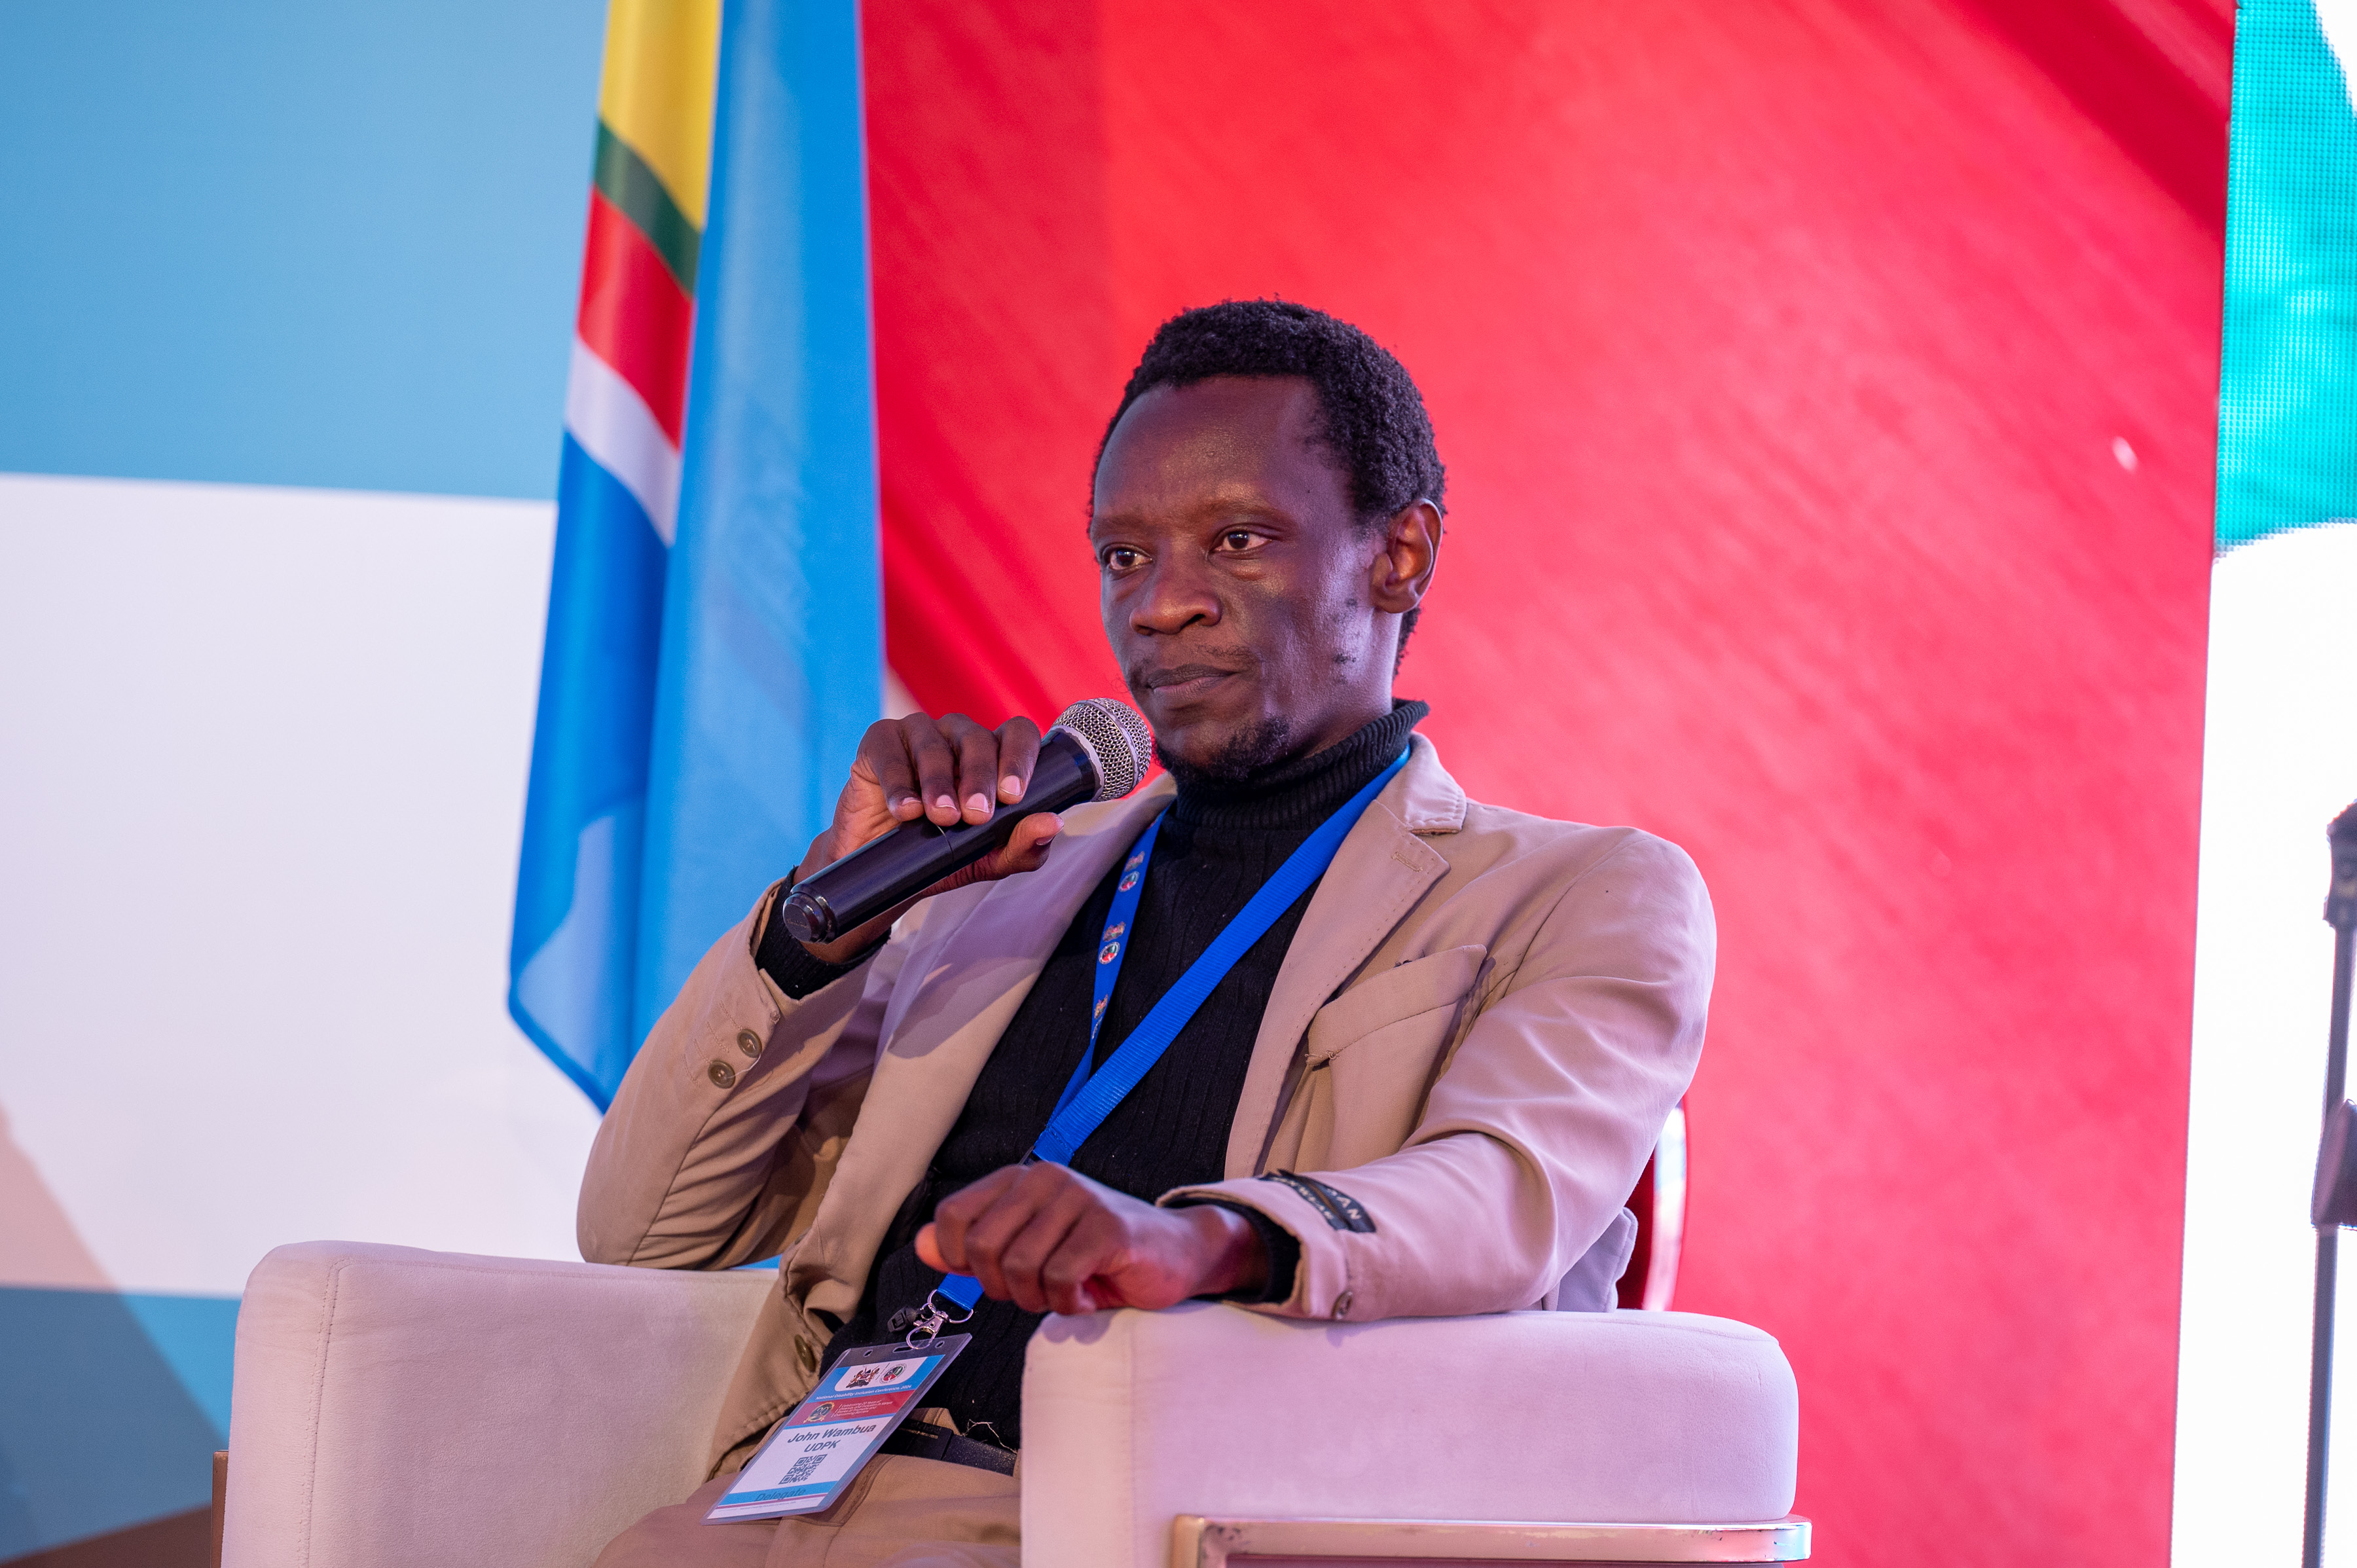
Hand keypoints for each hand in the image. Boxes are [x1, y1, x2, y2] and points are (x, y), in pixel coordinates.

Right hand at [791, 713, 1061, 962]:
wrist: (883, 872)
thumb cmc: (941, 855)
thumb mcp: (987, 859)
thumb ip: (1023, 845)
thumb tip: (1052, 823)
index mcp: (993, 755)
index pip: (1018, 734)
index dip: (1019, 758)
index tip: (1013, 796)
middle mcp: (958, 737)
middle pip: (978, 739)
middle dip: (980, 778)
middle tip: (976, 815)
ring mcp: (918, 734)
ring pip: (934, 744)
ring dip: (939, 781)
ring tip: (940, 816)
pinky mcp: (879, 742)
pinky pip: (890, 751)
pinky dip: (899, 782)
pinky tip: (905, 809)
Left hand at [913, 1163, 1268, 1314]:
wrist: (1174, 1254)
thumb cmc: (1096, 1255)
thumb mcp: (1028, 1251)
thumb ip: (974, 1248)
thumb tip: (922, 1245)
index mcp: (1019, 1180)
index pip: (953, 1217)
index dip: (962, 1261)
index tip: (995, 1276)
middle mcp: (1045, 1178)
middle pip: (983, 1249)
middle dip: (1004, 1289)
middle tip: (1038, 1291)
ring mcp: (1078, 1198)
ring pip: (1020, 1269)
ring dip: (1040, 1299)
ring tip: (1068, 1292)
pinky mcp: (1108, 1226)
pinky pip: (1060, 1279)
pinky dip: (1070, 1304)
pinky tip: (1089, 1296)